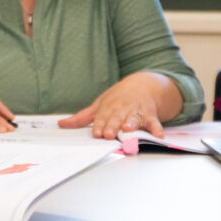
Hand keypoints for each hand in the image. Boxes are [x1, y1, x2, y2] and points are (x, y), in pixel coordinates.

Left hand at [58, 73, 174, 139]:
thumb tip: (62, 125)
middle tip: (108, 134)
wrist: (143, 85)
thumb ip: (82, 118)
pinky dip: (157, 129)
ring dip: (131, 124)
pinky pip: (154, 123)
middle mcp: (122, 109)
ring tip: (129, 129)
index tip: (96, 133)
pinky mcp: (150, 115)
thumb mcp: (99, 105)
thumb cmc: (118, 98)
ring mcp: (136, 112)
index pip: (102, 118)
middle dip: (112, 125)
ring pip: (134, 118)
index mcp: (108, 108)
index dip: (99, 125)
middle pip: (116, 118)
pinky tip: (158, 136)